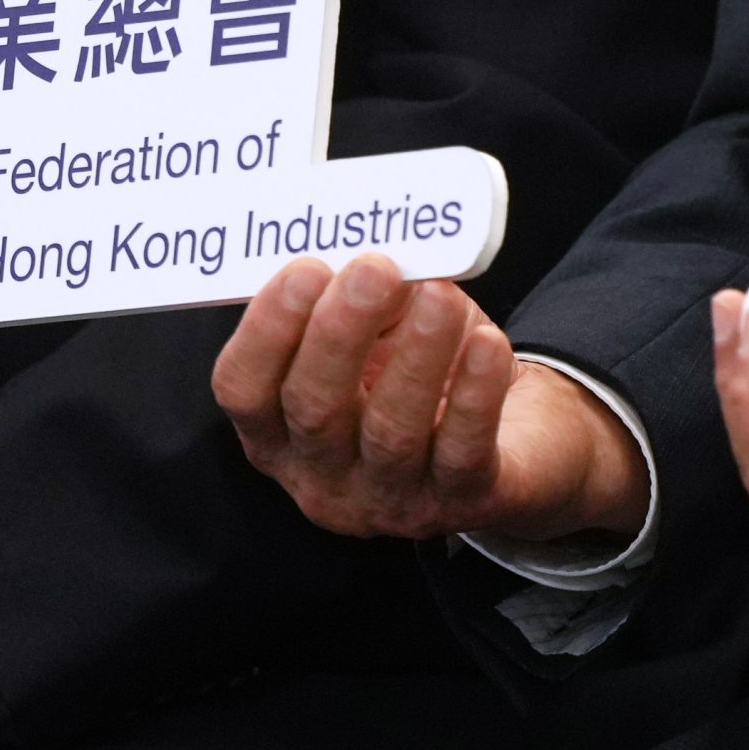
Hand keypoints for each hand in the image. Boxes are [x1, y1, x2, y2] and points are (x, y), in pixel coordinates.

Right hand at [210, 253, 647, 548]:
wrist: (503, 444)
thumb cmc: (414, 373)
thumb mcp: (375, 331)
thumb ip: (358, 293)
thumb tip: (370, 246)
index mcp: (279, 430)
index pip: (245, 390)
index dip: (267, 330)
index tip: (306, 268)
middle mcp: (323, 475)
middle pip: (315, 409)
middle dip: (341, 333)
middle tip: (375, 268)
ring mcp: (390, 499)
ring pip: (392, 432)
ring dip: (415, 355)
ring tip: (439, 294)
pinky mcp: (462, 502)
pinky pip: (464, 452)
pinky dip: (476, 395)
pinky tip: (488, 343)